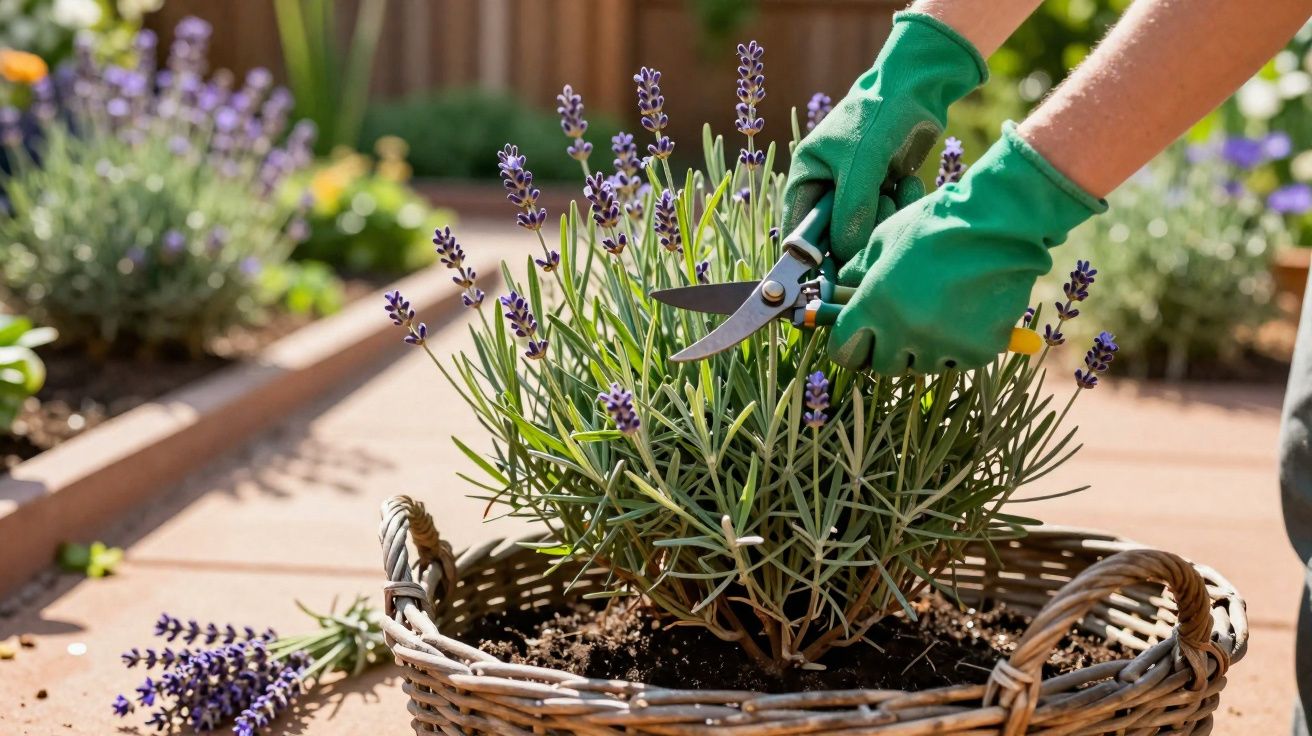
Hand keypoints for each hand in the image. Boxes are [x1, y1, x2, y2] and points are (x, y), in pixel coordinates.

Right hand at [781, 12, 987, 266]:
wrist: (917, 86)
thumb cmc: (878, 115)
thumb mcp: (861, 163)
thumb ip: (851, 211)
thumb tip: (844, 254)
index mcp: (805, 176)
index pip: (796, 231)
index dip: (809, 257)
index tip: (830, 275)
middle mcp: (826, 188)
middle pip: (832, 238)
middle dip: (856, 234)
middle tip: (877, 215)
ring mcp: (855, 191)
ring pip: (864, 231)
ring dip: (883, 217)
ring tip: (894, 188)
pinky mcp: (882, 191)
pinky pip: (887, 218)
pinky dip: (900, 205)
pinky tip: (907, 180)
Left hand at [828, 123, 1106, 373]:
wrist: (1001, 223)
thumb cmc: (937, 223)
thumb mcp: (885, 238)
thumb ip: (861, 270)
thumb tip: (845, 289)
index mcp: (873, 306)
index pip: (845, 350)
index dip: (850, 344)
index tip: (859, 337)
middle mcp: (903, 333)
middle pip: (885, 365)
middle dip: (890, 347)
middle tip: (904, 322)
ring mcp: (942, 345)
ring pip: (924, 364)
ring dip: (927, 346)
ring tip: (942, 310)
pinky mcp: (978, 351)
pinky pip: (960, 360)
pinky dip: (962, 344)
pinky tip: (969, 312)